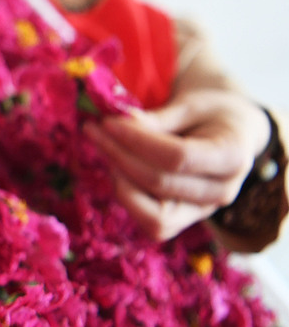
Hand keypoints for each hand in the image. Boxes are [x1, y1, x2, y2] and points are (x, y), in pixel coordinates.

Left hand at [84, 89, 270, 241]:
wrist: (230, 130)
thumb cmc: (211, 112)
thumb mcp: (191, 104)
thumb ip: (159, 118)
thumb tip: (121, 122)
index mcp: (232, 156)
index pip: (177, 157)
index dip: (137, 140)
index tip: (108, 122)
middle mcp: (222, 192)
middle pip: (160, 184)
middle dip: (119, 155)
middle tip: (93, 130)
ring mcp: (202, 211)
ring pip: (154, 217)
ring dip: (120, 182)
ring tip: (105, 149)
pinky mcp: (183, 219)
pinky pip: (150, 222)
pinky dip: (127, 197)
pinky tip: (116, 168)